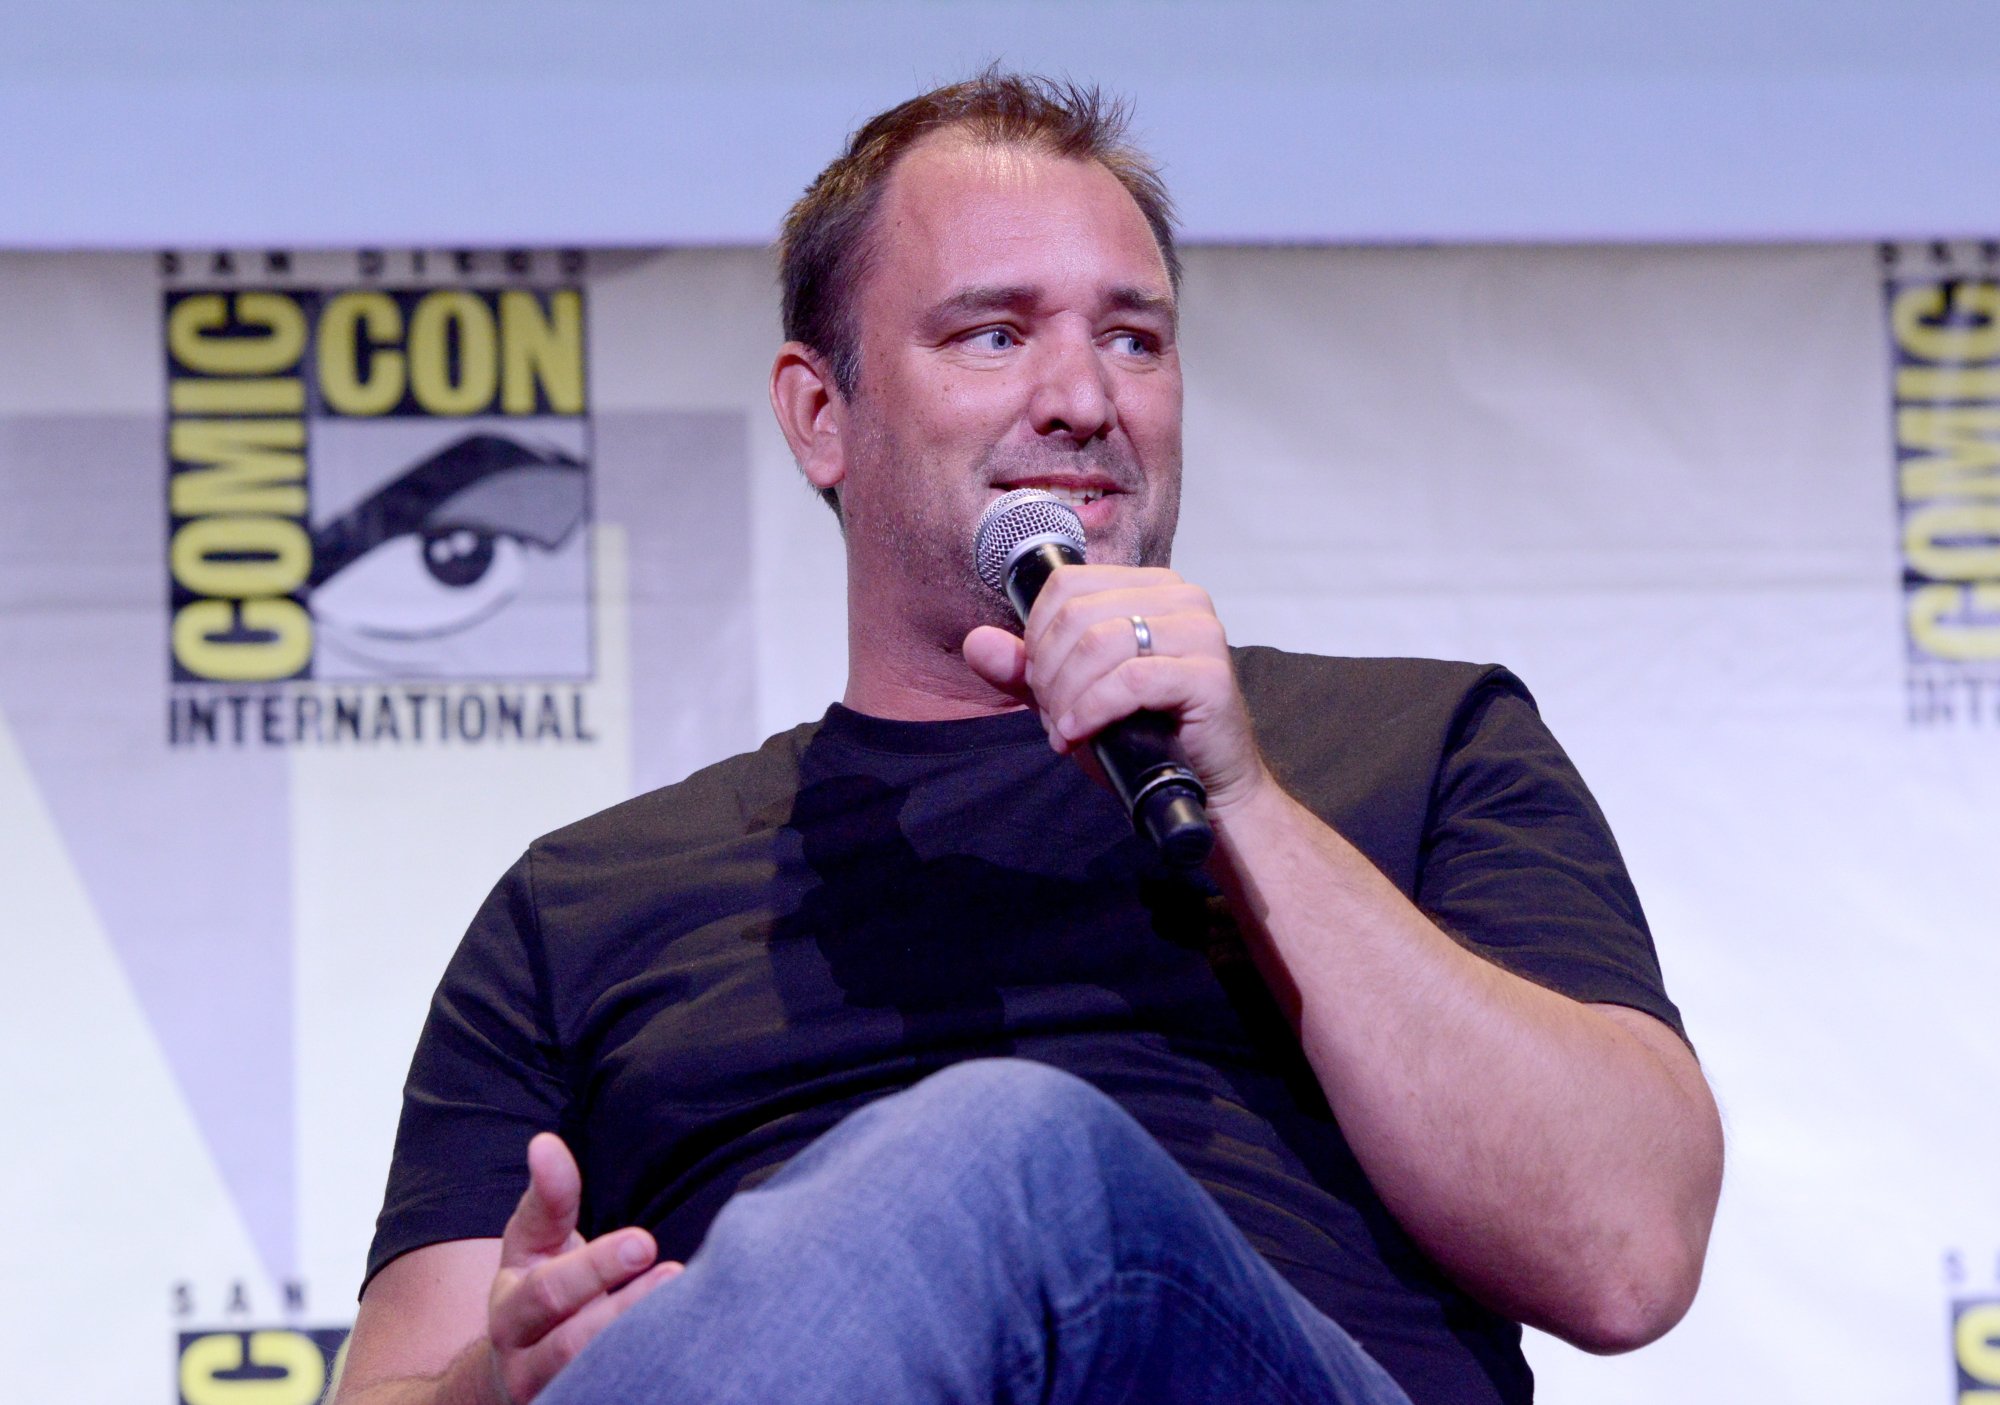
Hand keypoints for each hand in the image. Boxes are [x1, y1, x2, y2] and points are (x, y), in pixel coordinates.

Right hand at [484, 1133, 681, 1403]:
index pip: (549, 1292)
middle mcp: (522, 1364)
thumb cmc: (537, 1289)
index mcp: (511, 1311)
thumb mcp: (534, 1243)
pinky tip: (685, 1353)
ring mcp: (549, 1398)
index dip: (596, 1268)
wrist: (516, 1367)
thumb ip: (549, 1197)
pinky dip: (648, 1377)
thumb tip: (545, 1143)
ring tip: (686, 1312)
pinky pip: (615, 1396)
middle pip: (571, 1344)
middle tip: (676, 1274)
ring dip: (641, 1346)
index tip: (645, 1242)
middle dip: (624, 1309)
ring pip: (593, 1380)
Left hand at [962, 564, 1273, 817]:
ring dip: (1067, 695)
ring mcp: (1199, 631)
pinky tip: (1079, 733)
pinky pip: (1129, 681)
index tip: (1041, 685)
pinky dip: (1091, 711)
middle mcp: (1180, 596)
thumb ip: (1026, 670)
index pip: (1066, 586)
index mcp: (1149, 586)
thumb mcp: (1073, 696)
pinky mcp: (1208, 673)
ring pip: (1099, 645)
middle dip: (1049, 673)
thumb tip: (976, 642)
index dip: (1037, 637)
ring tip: (1066, 729)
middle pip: (1076, 616)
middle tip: (1053, 715)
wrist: (1208, 786)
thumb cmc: (1146, 736)